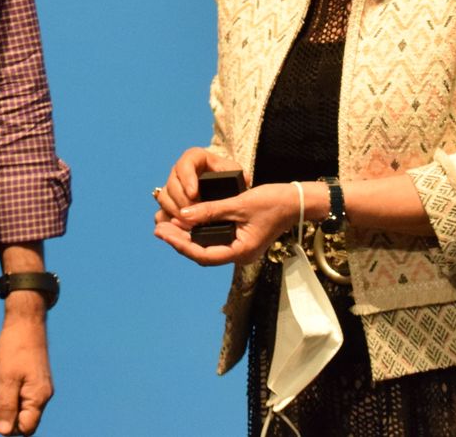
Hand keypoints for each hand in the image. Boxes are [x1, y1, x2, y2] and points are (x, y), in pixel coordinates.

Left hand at [0, 302, 50, 434]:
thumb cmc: (16, 347)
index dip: (9, 429)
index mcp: (39, 396)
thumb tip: (5, 431)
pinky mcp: (36, 380)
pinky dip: (14, 400)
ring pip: (26, 410)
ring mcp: (41, 387)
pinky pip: (26, 399)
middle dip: (9, 421)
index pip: (26, 428)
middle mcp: (44, 395)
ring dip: (11, 410)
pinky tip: (5, 389)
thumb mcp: (6, 378)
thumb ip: (6, 406)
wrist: (25, 322)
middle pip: (27, 422)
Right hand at [153, 147, 243, 220]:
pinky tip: (178, 230)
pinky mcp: (170, 205)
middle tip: (193, 215)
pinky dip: (167, 222)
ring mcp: (172, 188)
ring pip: (164, 198)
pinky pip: (160, 212)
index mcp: (195, 158)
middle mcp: (179, 172)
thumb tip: (238, 184)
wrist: (226, 192)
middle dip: (181, 200)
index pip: (185, 163)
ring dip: (175, 212)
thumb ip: (236, 178)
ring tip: (190, 225)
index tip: (194, 193)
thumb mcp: (236, 175)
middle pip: (172, 183)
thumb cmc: (232, 180)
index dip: (187, 178)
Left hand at [154, 182, 301, 266]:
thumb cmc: (273, 202)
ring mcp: (240, 248)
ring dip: (187, 237)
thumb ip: (211, 209)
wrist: (297, 201)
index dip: (181, 245)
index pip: (204, 254)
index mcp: (241, 251)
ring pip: (207, 247)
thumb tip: (183, 214)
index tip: (164, 233)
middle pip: (202, 253)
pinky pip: (214, 240)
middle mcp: (239, 254)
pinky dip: (199, 232)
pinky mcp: (240, 239)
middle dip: (179, 241)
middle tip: (158, 228)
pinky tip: (187, 222)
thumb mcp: (240, 203)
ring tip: (166, 225)